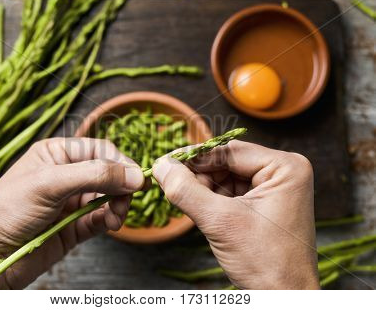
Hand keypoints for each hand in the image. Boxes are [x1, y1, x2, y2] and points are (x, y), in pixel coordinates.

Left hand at [0, 138, 144, 288]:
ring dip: (119, 205)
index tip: (137, 178)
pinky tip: (111, 224)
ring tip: (116, 216)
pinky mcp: (75, 225)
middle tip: (126, 199)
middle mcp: (67, 175)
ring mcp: (71, 201)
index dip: (121, 162)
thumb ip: (95, 175)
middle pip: (109, 174)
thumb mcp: (50, 184)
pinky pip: (102, 218)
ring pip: (109, 197)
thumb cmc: (7, 210)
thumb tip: (136, 175)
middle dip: (121, 186)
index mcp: (57, 154)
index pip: (100, 151)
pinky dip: (111, 220)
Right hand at [153, 140, 318, 289]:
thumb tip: (160, 165)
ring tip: (189, 203)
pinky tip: (202, 210)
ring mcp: (274, 188)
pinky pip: (230, 191)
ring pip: (225, 177)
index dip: (194, 157)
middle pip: (227, 162)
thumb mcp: (220, 222)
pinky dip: (211, 199)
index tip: (165, 162)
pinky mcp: (264, 203)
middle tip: (171, 184)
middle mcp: (283, 172)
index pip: (229, 151)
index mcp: (285, 167)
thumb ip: (186, 191)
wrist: (283, 298)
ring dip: (203, 188)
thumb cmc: (265, 262)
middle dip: (199, 175)